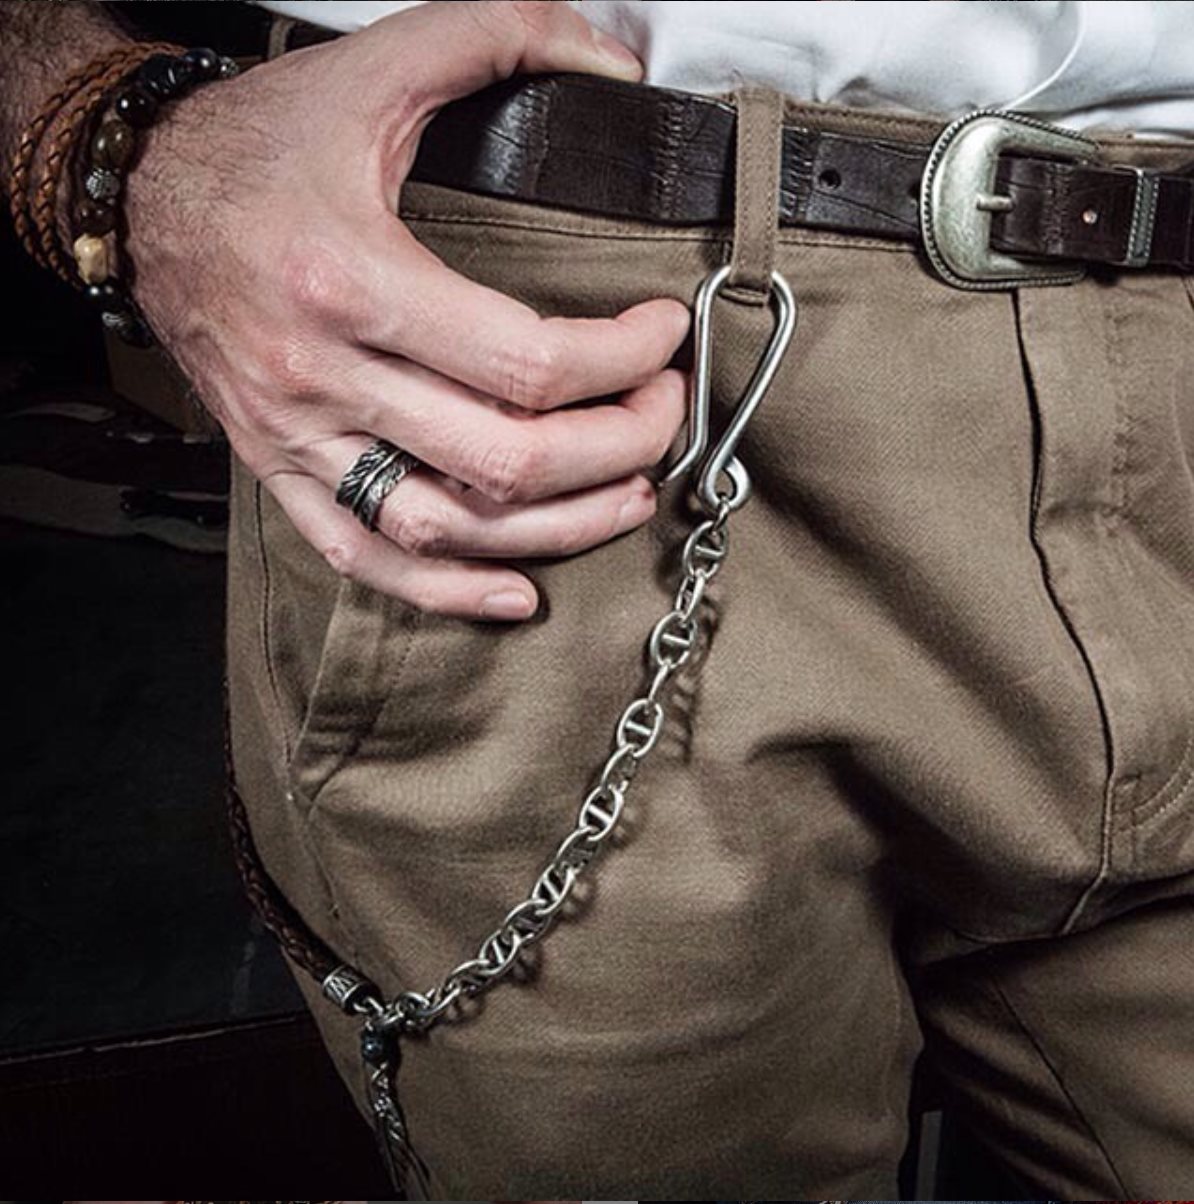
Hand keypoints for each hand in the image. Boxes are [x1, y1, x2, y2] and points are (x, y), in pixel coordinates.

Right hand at [124, 1, 690, 619]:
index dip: (623, 361)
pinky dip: (446, 589)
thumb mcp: (375, 70)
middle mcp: (324, 374)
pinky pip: (368, 556)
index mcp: (353, 277)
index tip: (660, 336)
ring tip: (626, 497)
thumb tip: (610, 58)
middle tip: (661, 413)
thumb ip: (500, 36)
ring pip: (450, 525)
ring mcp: (301, 437)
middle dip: (617, 445)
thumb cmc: (255, 147)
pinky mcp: (283, 470)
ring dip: (557, 527)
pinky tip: (514, 589)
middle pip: (507, 459)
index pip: (528, 363)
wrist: (139, 201)